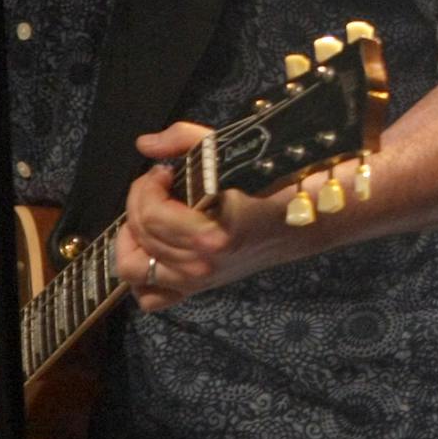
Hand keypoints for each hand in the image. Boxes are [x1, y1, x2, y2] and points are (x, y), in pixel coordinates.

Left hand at [112, 120, 328, 311]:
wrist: (304, 220)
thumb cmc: (271, 183)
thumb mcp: (230, 151)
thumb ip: (183, 140)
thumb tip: (145, 145)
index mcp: (210, 236)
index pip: (151, 215)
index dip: (146, 186)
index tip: (164, 170)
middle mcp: (200, 267)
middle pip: (141, 236)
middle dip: (140, 201)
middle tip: (159, 184)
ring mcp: (198, 282)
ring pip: (134, 268)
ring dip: (133, 238)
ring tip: (150, 216)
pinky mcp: (197, 289)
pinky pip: (150, 298)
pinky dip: (141, 277)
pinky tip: (151, 249)